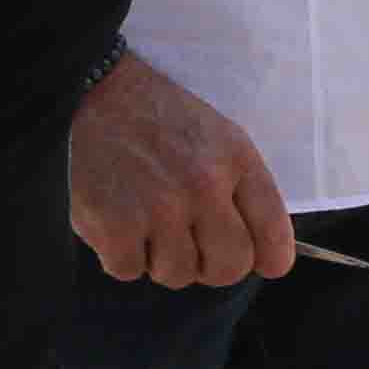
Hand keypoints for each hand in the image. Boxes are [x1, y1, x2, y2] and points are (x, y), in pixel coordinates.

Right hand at [71, 53, 294, 287]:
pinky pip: (129, 270)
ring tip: (146, 217)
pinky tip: (118, 219)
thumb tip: (265, 260)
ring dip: (160, 257)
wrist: (95, 93)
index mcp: (235, 161)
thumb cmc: (160, 121)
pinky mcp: (114, 225)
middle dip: (210, 264)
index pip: (273, 241)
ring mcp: (158, 208)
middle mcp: (202, 186)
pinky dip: (121, 254)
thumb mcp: (219, 137)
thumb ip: (245, 193)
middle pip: (228, 270)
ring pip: (177, 275)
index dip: (265, 258)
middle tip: (189, 240)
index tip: (253, 259)